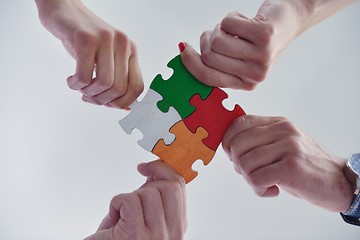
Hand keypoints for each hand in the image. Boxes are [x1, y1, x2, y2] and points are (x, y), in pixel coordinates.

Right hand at [35, 0, 142, 107]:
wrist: (64, 9)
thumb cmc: (84, 40)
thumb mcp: (105, 58)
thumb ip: (116, 79)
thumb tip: (124, 107)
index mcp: (130, 51)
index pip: (137, 87)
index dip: (123, 103)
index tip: (107, 105)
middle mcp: (123, 44)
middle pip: (119, 89)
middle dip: (101, 100)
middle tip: (88, 97)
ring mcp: (106, 40)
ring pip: (104, 84)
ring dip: (88, 93)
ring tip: (79, 87)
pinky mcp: (86, 39)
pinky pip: (84, 76)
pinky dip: (75, 84)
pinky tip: (71, 80)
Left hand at [84, 160, 186, 239]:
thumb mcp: (145, 217)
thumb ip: (155, 198)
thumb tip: (157, 171)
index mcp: (177, 227)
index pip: (180, 187)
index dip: (165, 170)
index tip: (151, 166)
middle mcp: (173, 234)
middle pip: (171, 186)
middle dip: (150, 181)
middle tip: (135, 192)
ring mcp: (156, 236)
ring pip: (149, 192)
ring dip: (130, 196)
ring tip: (123, 213)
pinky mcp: (134, 235)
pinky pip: (129, 200)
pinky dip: (116, 202)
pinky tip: (115, 215)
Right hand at [180, 0, 304, 89]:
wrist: (288, 21)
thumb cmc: (258, 39)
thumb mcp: (239, 58)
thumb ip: (217, 63)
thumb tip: (184, 55)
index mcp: (246, 84)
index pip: (208, 78)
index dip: (191, 63)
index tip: (183, 49)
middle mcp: (255, 74)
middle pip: (209, 57)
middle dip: (208, 40)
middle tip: (220, 33)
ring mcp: (261, 56)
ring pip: (216, 41)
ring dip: (220, 28)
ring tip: (234, 28)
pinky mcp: (264, 36)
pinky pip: (227, 24)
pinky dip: (231, 17)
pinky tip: (245, 20)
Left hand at [222, 115, 353, 211]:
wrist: (340, 181)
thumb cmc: (305, 166)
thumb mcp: (282, 144)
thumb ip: (259, 140)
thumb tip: (227, 145)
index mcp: (277, 123)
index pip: (238, 124)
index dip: (228, 142)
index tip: (234, 157)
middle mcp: (282, 131)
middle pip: (236, 145)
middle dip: (237, 164)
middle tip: (252, 173)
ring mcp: (288, 147)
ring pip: (244, 164)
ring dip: (250, 180)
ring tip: (265, 183)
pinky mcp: (291, 167)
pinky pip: (256, 179)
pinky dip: (259, 190)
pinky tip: (272, 190)